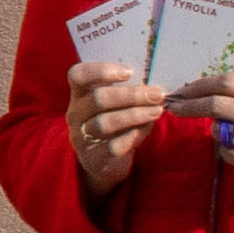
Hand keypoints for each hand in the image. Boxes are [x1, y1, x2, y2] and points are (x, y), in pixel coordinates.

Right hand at [63, 57, 165, 190]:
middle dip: (131, 95)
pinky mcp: (94, 158)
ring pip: (105, 122)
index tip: (129, 72)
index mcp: (79, 94)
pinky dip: (133, 135)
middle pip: (98, 99)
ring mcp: (82, 137)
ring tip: (157, 111)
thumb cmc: (113, 122)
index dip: (100, 71)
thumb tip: (155, 86)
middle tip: (157, 94)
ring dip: (135, 115)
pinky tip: (147, 128)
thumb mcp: (113, 105)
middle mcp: (76, 114)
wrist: (103, 162)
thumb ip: (127, 92)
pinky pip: (113, 146)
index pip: (78, 75)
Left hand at [171, 70, 233, 192]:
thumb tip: (200, 89)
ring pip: (218, 131)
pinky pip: (226, 152)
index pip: (227, 83)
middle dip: (190, 105)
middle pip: (217, 105)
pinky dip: (226, 149)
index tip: (182, 91)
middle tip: (175, 108)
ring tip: (233, 132)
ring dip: (216, 130)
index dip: (199, 85)